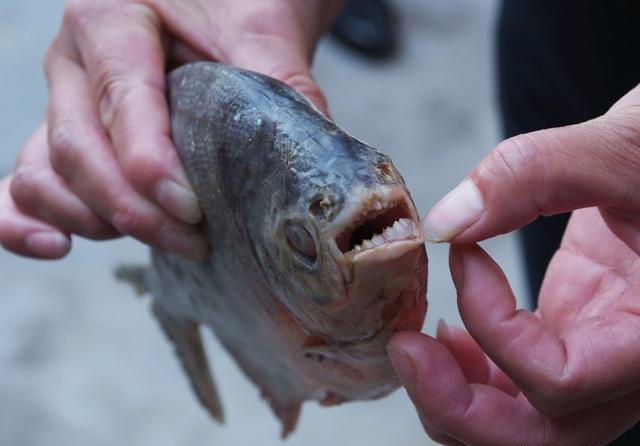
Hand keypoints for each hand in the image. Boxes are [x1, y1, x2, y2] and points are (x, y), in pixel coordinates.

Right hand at [0, 0, 342, 259]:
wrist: (227, 3)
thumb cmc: (239, 7)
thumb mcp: (262, 32)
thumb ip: (283, 88)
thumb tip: (309, 169)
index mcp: (113, 16)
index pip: (118, 97)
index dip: (147, 165)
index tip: (190, 209)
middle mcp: (75, 61)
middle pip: (76, 148)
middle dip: (132, 209)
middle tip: (193, 238)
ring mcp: (65, 103)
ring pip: (44, 174)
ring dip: (96, 220)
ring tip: (165, 240)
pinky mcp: (69, 138)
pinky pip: (27, 181)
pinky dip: (29, 220)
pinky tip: (58, 247)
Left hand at [389, 84, 639, 444]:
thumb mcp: (621, 145)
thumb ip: (533, 175)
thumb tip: (446, 224)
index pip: (563, 381)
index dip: (495, 329)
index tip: (464, 256)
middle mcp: (629, 359)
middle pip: (541, 435)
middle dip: (457, 406)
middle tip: (404, 349)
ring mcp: (598, 350)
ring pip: (523, 421)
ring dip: (455, 397)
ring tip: (417, 344)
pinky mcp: (574, 329)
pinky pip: (520, 383)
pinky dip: (473, 374)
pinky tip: (448, 336)